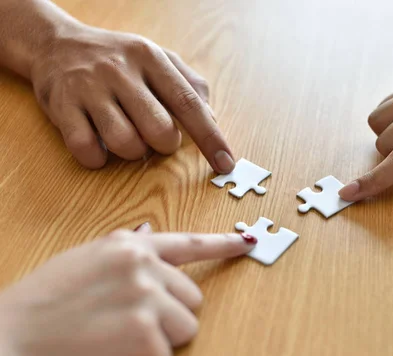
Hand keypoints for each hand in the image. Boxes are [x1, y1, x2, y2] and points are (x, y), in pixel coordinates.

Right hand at [0, 226, 255, 355]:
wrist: (7, 336)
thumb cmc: (41, 301)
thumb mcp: (84, 259)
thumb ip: (124, 248)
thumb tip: (150, 233)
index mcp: (130, 245)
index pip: (189, 243)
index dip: (223, 245)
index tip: (247, 243)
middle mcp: (143, 265)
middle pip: (192, 298)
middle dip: (169, 314)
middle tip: (127, 321)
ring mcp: (144, 297)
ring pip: (186, 327)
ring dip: (160, 338)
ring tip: (117, 336)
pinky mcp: (142, 333)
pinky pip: (164, 355)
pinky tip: (108, 353)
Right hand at [30, 23, 233, 171]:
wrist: (55, 44)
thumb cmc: (119, 59)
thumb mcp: (158, 58)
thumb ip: (189, 85)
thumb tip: (212, 119)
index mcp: (151, 58)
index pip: (189, 104)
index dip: (211, 138)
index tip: (226, 163)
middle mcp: (120, 71)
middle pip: (160, 130)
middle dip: (165, 145)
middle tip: (156, 136)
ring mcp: (88, 88)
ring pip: (126, 144)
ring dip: (133, 152)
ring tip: (126, 136)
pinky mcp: (61, 106)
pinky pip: (87, 150)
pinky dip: (98, 158)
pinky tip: (99, 145)